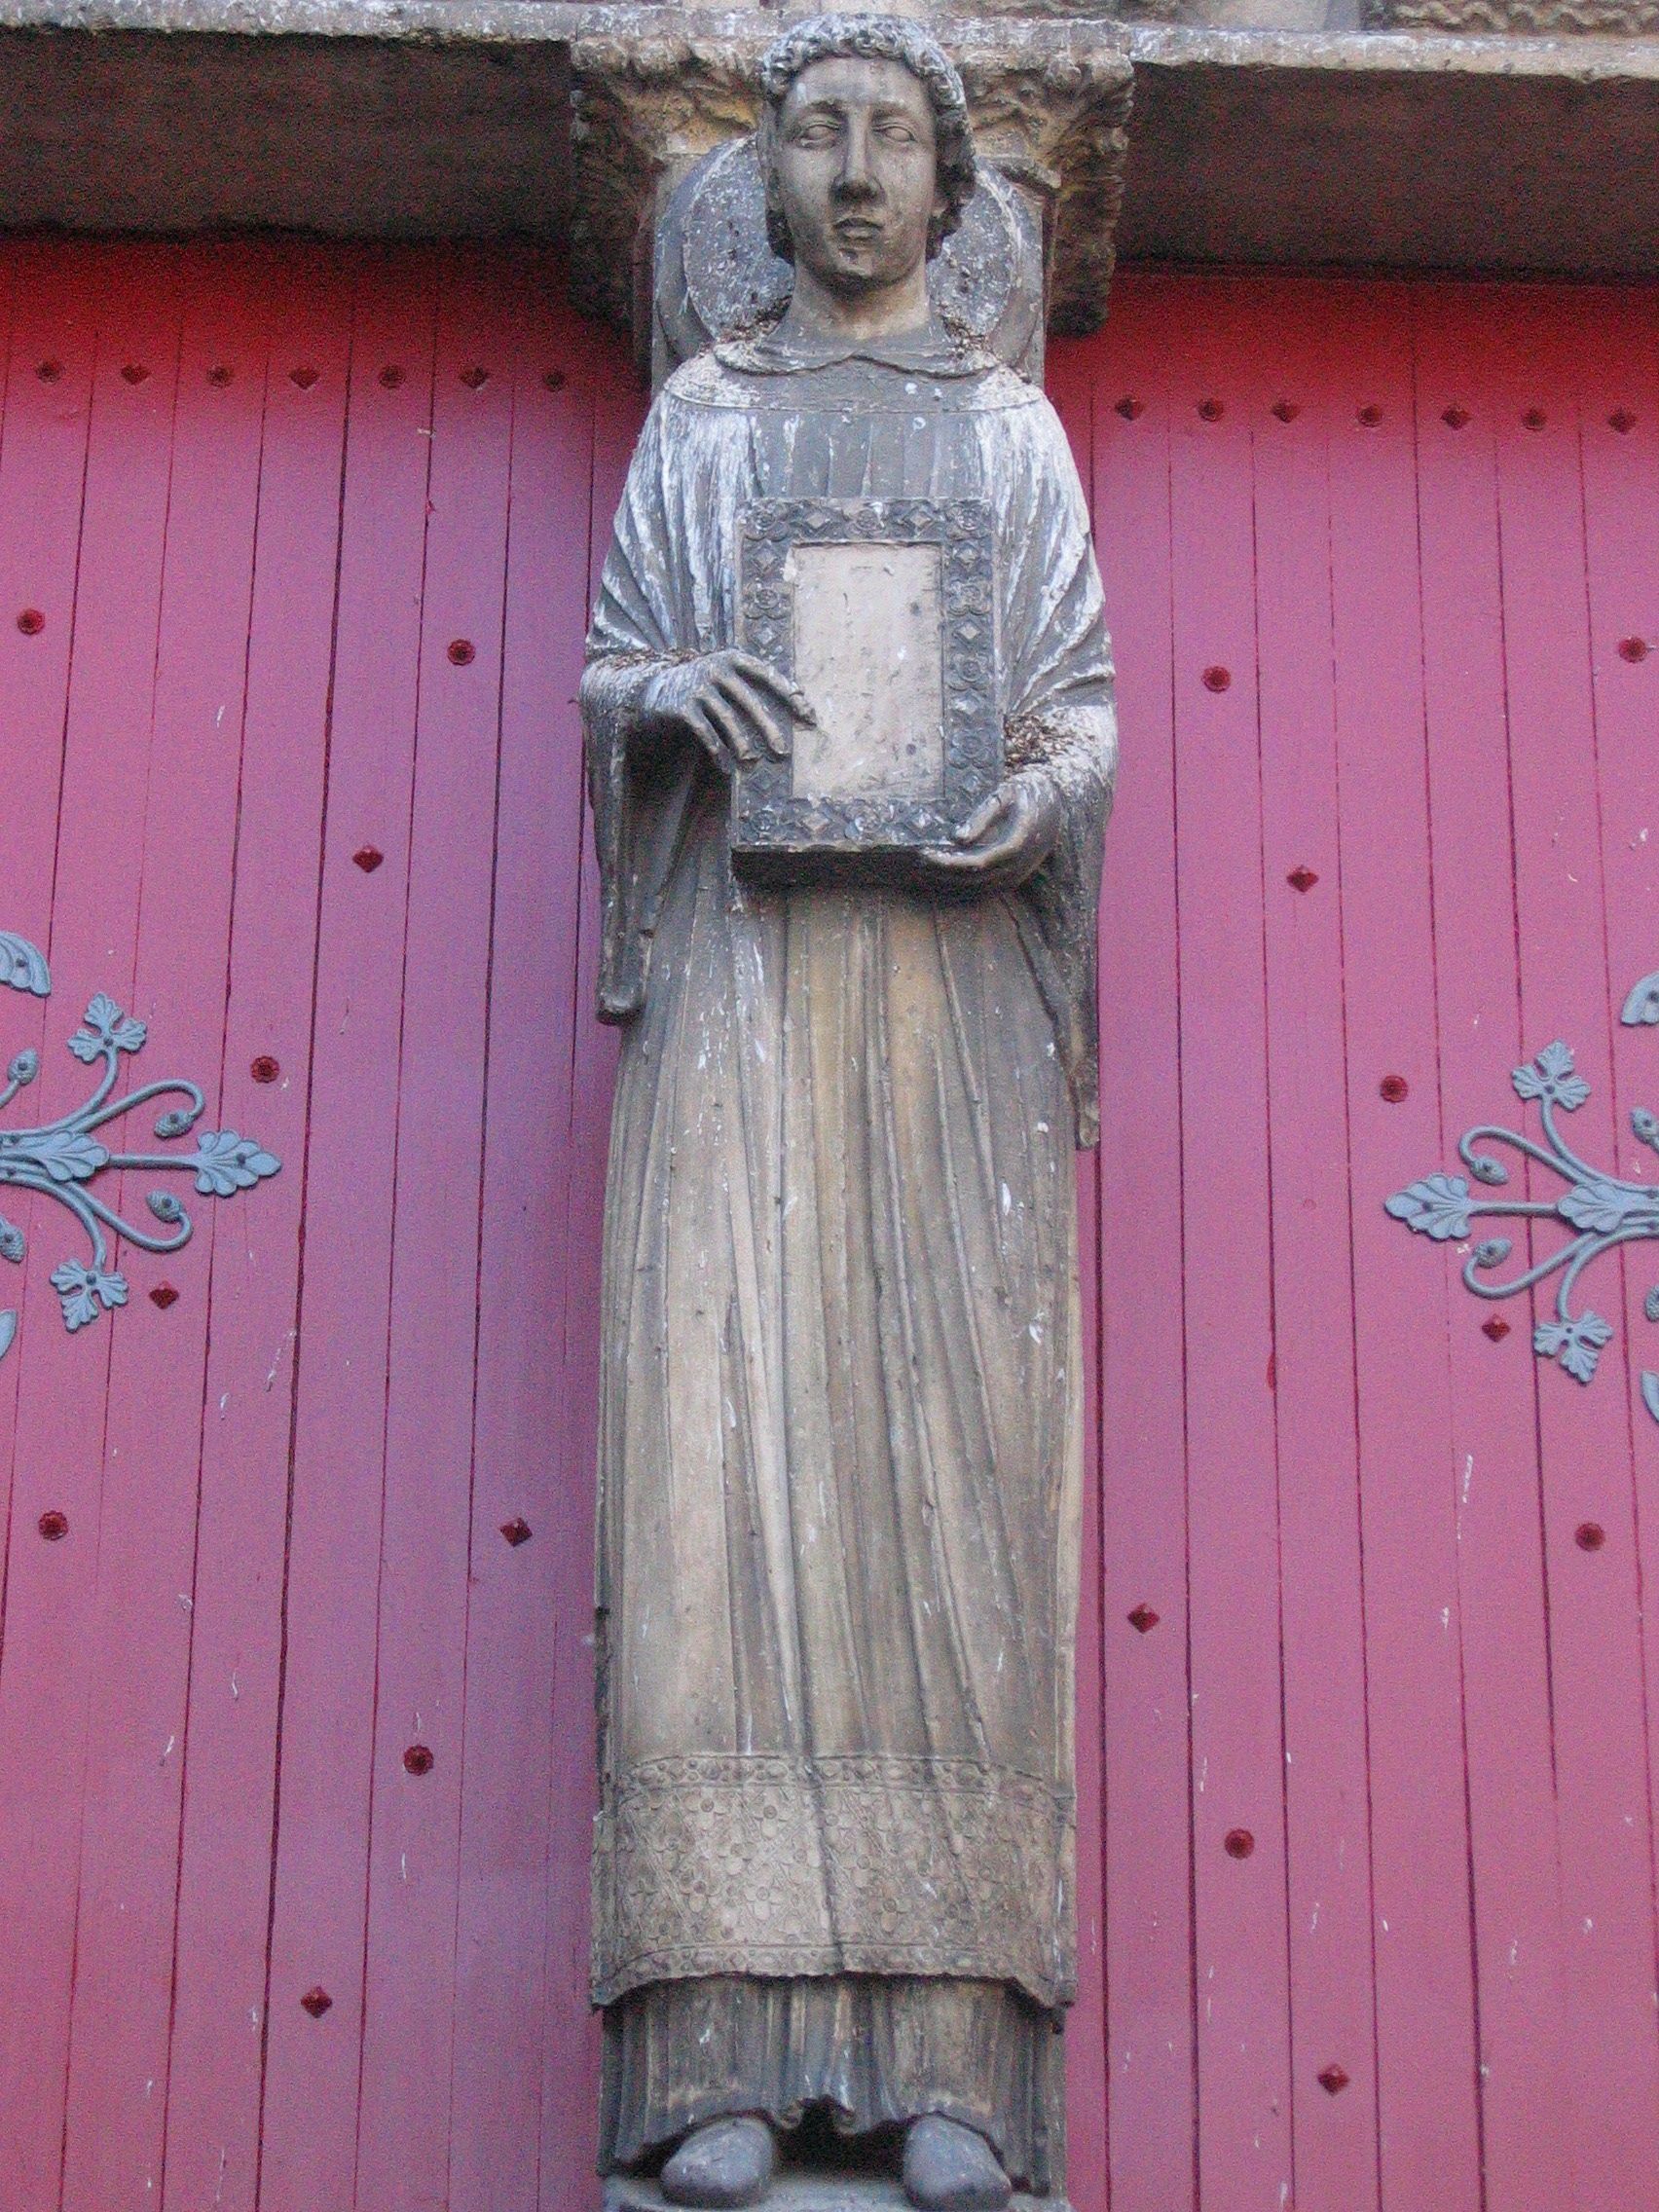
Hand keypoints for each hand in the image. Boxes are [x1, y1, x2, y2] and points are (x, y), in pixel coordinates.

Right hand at [641, 651, 815, 776]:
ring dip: (742, 745)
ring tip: (753, 764)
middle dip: (768, 728)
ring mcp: (698, 687)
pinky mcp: (683, 706)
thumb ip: (754, 685)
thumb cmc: (706, 686)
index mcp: (734, 658)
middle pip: (749, 701)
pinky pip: (705, 732)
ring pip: (728, 719)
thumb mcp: (728, 676)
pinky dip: (717, 752)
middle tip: (783, 753)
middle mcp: (716, 669)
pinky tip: (726, 768)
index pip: (767, 675)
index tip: (808, 716)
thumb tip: (800, 704)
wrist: (656, 687)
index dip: (789, 695)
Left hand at [922, 771, 1062, 890]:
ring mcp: (1016, 876)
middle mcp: (1017, 866)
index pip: (976, 863)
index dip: (948, 862)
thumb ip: (982, 816)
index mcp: (1016, 845)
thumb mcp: (1005, 793)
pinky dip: (959, 888)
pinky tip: (940, 879)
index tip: (925, 853)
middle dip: (941, 875)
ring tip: (921, 874)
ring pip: (976, 890)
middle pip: (973, 880)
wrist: (1056, 805)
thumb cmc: (1027, 793)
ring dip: (947, 885)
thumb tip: (956, 837)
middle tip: (915, 865)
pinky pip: (983, 890)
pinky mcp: (1012, 879)